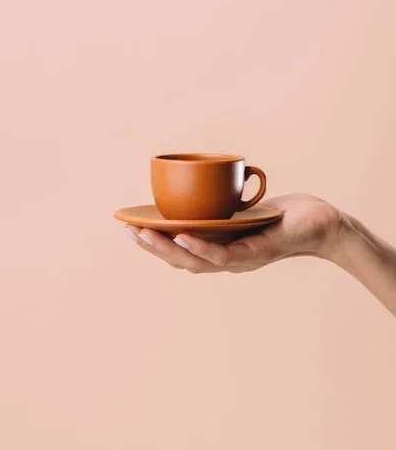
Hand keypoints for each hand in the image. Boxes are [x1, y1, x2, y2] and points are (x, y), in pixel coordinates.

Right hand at [124, 194, 342, 273]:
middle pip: (181, 261)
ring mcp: (240, 261)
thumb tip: (197, 188)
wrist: (320, 223)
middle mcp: (227, 261)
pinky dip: (198, 247)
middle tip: (128, 232)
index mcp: (220, 251)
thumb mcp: (244, 210)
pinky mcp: (255, 255)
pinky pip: (221, 254)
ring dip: (166, 249)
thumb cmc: (282, 216)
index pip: (181, 253)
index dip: (155, 245)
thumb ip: (221, 208)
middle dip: (152, 248)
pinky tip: (180, 236)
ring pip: (195, 262)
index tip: (131, 229)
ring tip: (144, 235)